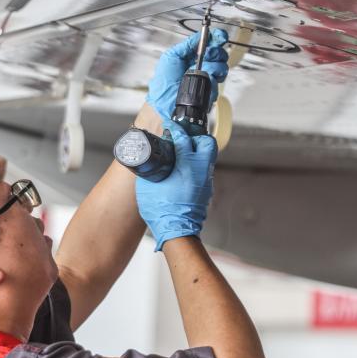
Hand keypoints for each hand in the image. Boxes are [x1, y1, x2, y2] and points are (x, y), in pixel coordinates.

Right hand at [136, 120, 217, 250]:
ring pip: (208, 156)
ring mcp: (206, 180)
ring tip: (183, 153)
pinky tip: (184, 170)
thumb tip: (149, 159)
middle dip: (195, 137)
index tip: (169, 125)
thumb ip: (150, 168)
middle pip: (206, 142)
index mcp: (187, 164)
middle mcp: (201, 170)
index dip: (174, 128)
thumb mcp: (149, 184)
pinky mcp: (206, 190)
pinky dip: (196, 166)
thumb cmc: (162, 210)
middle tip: (182, 139)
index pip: (183, 137)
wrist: (176, 231)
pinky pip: (204, 171)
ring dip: (197, 152)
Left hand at [147, 28, 228, 121]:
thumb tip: (201, 36)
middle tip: (205, 57)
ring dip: (213, 67)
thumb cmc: (163, 84)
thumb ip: (187, 44)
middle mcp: (202, 66)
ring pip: (222, 67)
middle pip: (219, 53)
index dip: (217, 38)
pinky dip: (211, 80)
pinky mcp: (210, 90)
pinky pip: (218, 81)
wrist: (166, 104)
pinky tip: (202, 82)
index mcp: (192, 56)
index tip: (220, 36)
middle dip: (215, 53)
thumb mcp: (171, 56)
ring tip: (201, 72)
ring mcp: (207, 79)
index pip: (210, 43)